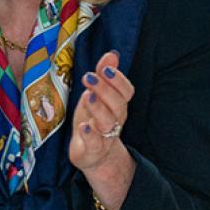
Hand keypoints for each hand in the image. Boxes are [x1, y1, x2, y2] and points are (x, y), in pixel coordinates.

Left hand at [69, 51, 135, 207]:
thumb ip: (104, 76)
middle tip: (89, 77)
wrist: (94, 155)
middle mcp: (115, 121)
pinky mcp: (92, 150)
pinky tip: (83, 126)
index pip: (126, 92)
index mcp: (118, 106)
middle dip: (105, 90)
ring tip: (87, 96)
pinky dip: (90, 135)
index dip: (118, 80)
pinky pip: (95, 144)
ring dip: (98, 109)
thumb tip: (112, 54)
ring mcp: (105, 136)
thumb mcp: (97, 96)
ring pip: (108, 123)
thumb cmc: (94, 120)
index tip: (104, 68)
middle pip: (118, 105)